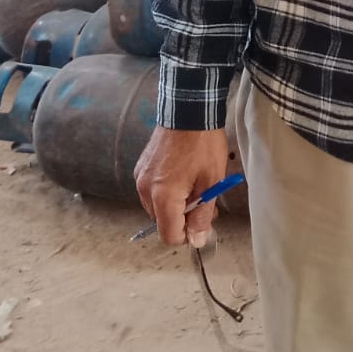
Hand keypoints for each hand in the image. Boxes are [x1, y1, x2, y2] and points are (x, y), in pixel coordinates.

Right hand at [134, 126, 230, 246]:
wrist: (189, 111)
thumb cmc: (203, 145)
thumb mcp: (211, 181)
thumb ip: (202, 214)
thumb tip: (196, 240)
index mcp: (163, 196)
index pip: (169, 235)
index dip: (188, 234)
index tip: (203, 220)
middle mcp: (145, 190)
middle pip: (162, 222)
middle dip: (184, 217)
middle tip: (205, 198)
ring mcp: (140, 178)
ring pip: (157, 208)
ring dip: (176, 204)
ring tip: (195, 184)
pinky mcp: (141, 169)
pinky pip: (152, 192)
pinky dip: (167, 192)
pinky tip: (183, 175)